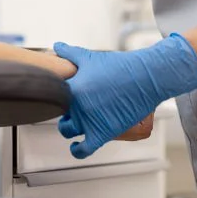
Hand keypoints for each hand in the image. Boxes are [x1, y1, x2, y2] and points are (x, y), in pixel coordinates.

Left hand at [54, 33, 196, 158]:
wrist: (145, 77)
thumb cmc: (120, 66)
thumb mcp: (89, 57)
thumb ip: (69, 53)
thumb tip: (57, 46)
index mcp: (72, 88)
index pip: (51, 95)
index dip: (53, 93)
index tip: (57, 92)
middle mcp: (78, 107)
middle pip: (59, 113)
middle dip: (61, 109)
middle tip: (70, 104)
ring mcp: (89, 122)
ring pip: (67, 130)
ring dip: (68, 126)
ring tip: (74, 119)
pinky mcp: (103, 133)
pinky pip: (84, 149)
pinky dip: (78, 150)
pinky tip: (77, 146)